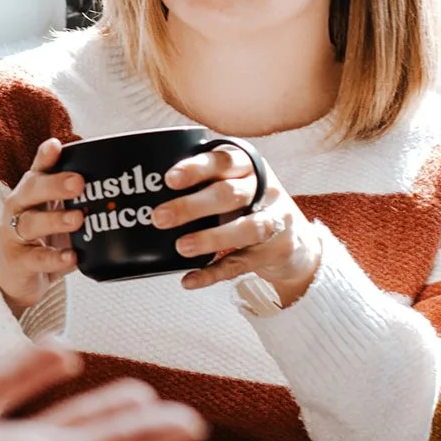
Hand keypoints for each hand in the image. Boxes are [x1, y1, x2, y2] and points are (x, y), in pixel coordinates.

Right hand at [0, 138, 85, 316]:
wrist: (13, 276)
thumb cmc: (41, 237)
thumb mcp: (55, 212)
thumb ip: (77, 199)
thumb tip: (116, 183)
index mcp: (31, 192)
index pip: (38, 170)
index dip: (45, 157)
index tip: (56, 146)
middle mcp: (19, 209)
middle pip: (31, 191)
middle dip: (54, 185)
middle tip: (78, 183)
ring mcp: (14, 235)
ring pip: (30, 224)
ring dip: (54, 220)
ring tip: (78, 219)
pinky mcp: (18, 263)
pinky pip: (36, 259)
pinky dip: (55, 258)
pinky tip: (72, 256)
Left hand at [151, 146, 320, 306]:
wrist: (298, 241)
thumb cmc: (249, 206)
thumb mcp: (234, 184)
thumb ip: (202, 182)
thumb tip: (143, 186)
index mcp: (249, 167)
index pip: (224, 161)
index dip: (196, 168)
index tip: (169, 179)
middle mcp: (265, 190)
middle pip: (230, 194)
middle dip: (193, 206)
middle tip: (160, 217)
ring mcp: (275, 222)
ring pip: (246, 229)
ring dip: (212, 238)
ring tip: (182, 247)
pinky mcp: (276, 252)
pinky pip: (242, 264)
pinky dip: (214, 273)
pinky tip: (189, 279)